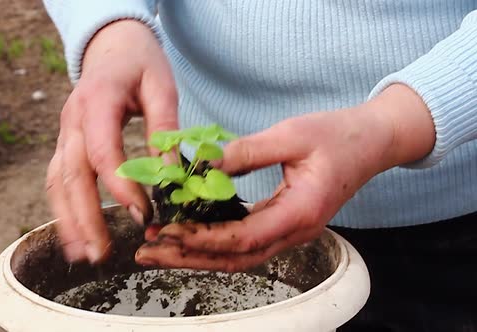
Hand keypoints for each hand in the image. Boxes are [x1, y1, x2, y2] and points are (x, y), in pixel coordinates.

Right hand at [46, 20, 178, 263]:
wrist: (110, 45)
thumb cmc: (139, 62)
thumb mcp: (161, 85)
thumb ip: (164, 128)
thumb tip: (169, 175)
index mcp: (98, 100)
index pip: (103, 151)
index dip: (121, 186)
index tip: (142, 214)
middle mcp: (72, 120)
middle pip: (72, 175)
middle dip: (86, 217)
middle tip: (102, 252)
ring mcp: (64, 132)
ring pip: (58, 182)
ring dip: (69, 221)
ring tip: (84, 255)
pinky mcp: (66, 143)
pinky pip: (58, 180)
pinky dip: (64, 210)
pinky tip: (75, 236)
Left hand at [135, 84, 434, 271]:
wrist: (371, 142)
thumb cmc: (337, 135)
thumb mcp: (291, 134)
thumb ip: (247, 151)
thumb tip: (202, 165)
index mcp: (300, 212)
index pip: (244, 238)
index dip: (203, 238)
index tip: (168, 231)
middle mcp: (295, 231)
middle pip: (235, 258)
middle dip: (189, 257)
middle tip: (148, 251)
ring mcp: (291, 232)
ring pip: (238, 257)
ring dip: (196, 255)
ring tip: (158, 249)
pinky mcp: (283, 224)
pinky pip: (245, 244)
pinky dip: (213, 244)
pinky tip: (188, 238)